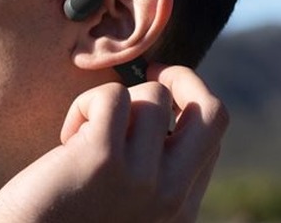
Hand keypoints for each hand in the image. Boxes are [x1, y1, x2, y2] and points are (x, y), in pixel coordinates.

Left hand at [0, 64, 227, 221]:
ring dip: (114, 100)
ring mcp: (141, 179)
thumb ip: (150, 174)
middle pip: (213, 113)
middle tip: (153, 72)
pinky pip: (111, 96)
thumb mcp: (124, 206)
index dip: (189, 105)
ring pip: (152, 96)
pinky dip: (85, 104)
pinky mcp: (102, 159)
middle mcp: (171, 198)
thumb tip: (160, 115)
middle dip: (185, 78)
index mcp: (181, 212)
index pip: (210, 139)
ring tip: (84, 134)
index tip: (161, 94)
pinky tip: (66, 139)